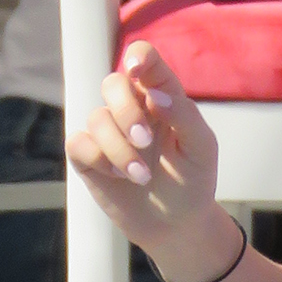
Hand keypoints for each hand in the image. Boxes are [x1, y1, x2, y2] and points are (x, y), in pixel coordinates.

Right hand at [64, 42, 227, 277]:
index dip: (139, 57)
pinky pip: (79, 142)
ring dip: (120, 149)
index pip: (146, 63)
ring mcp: (108, 131)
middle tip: (145, 141)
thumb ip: (184, 115)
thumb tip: (155, 94)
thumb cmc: (193, 179)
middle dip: (127, 112)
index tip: (137, 69)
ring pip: (97, 118)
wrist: (177, 223)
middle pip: (112, 83)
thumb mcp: (201, 148)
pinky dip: (101, 160)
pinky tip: (120, 177)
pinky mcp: (88, 156)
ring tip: (142, 176)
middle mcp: (132, 109)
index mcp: (162, 98)